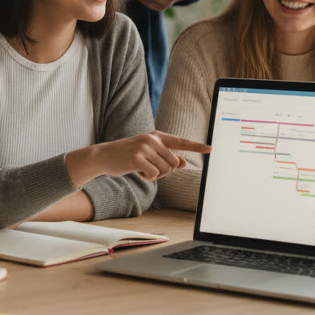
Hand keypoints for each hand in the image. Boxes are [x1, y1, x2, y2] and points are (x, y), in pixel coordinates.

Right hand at [67, 130, 212, 186]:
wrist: (104, 156)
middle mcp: (153, 139)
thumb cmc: (127, 156)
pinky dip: (147, 178)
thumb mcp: (148, 153)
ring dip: (155, 175)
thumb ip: (165, 156)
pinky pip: (154, 175)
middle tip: (150, 168)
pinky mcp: (138, 158)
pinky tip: (137, 171)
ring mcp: (145, 148)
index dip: (196, 146)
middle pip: (174, 163)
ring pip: (165, 170)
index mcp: (157, 136)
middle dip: (165, 171)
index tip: (210, 148)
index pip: (181, 142)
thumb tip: (182, 163)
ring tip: (142, 168)